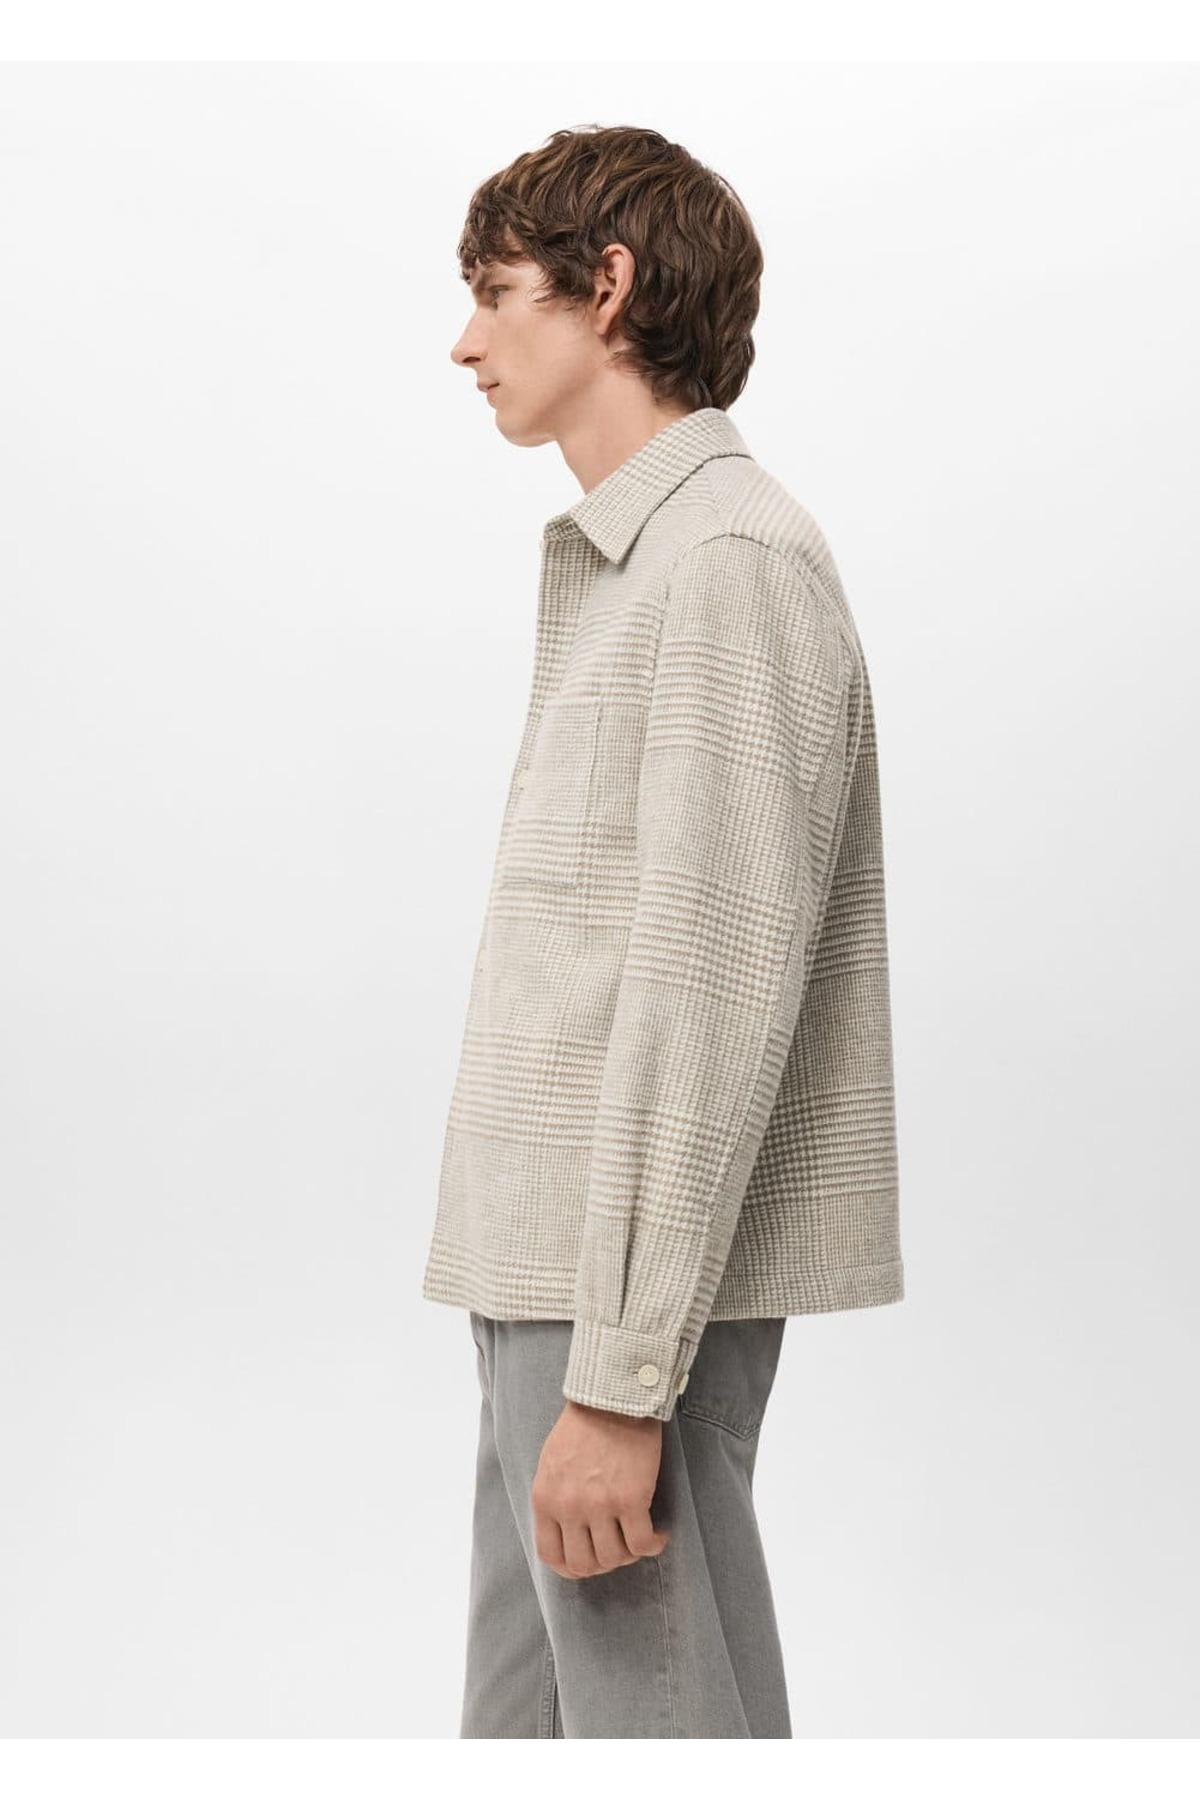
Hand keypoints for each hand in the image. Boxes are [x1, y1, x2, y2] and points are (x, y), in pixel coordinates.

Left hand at [531, 1399, 670, 1579]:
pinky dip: (653, 1545)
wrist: (613, 1398)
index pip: (551, 1556)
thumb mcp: (551, 1463)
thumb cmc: (583, 1426)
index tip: (589, 1562)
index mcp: (545, 1499)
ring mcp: (599, 1505)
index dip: (572, 1568)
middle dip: (603, 1564)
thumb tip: (566, 1531)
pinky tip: (659, 1534)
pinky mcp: (631, 1498)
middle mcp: (569, 1507)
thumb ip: (555, 1499)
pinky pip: (643, 1543)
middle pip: (584, 1564)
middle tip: (618, 1550)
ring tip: (639, 1538)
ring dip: (629, 1554)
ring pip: (615, 1558)